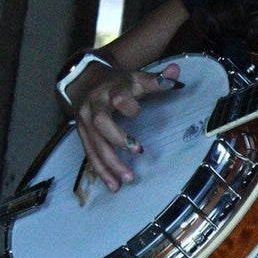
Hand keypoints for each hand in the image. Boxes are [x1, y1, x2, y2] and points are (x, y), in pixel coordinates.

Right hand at [71, 60, 180, 190]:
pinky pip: (89, 154)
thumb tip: (176, 72)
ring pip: (94, 143)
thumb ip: (156, 79)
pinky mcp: (81, 134)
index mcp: (110, 89)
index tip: (137, 113)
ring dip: (110, 163)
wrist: (84, 81)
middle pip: (100, 122)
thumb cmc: (117, 83)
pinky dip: (101, 171)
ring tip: (127, 179)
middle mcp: (94, 104)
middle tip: (138, 150)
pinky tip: (113, 185)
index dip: (128, 105)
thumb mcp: (135, 78)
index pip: (118, 96)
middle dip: (118, 138)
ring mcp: (84, 120)